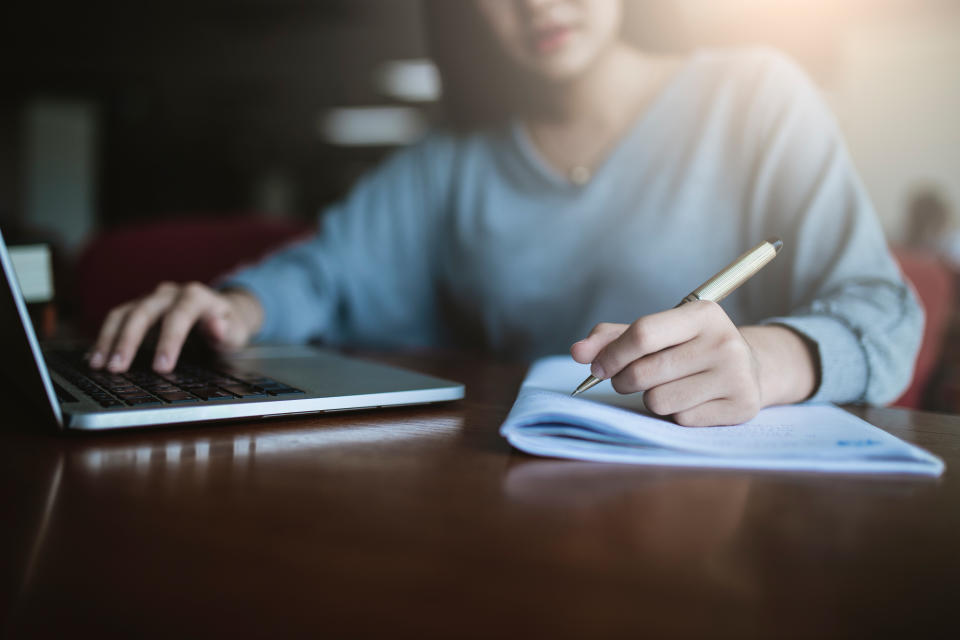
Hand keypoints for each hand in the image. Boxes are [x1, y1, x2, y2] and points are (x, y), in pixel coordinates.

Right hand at [87, 282, 263, 373]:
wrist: (222, 312)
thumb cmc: (229, 325)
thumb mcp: (237, 330)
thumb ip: (228, 330)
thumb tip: (218, 326)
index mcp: (196, 296)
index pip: (179, 315)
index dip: (169, 340)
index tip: (161, 367)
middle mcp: (170, 294)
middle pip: (144, 312)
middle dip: (128, 341)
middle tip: (117, 368)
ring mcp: (151, 299)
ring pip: (123, 314)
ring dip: (108, 339)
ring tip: (99, 365)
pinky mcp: (138, 308)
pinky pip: (116, 320)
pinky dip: (104, 339)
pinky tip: (95, 358)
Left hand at [570, 301, 816, 426]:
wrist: (748, 368)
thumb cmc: (689, 348)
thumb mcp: (657, 333)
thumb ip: (613, 338)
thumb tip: (578, 352)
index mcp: (702, 314)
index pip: (643, 333)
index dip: (611, 354)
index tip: (596, 367)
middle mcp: (724, 341)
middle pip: (645, 372)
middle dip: (624, 380)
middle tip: (627, 380)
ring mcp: (736, 375)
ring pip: (659, 400)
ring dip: (651, 399)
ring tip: (668, 387)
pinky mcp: (741, 406)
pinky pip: (681, 419)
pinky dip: (675, 414)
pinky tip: (691, 400)